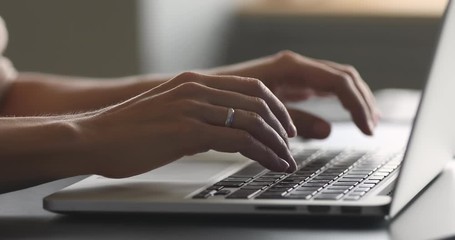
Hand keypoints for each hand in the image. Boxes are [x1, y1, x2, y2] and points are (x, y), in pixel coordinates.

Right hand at [77, 72, 297, 177]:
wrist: (93, 138)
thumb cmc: (127, 131)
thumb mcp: (169, 111)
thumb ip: (197, 112)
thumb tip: (224, 125)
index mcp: (195, 81)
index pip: (252, 87)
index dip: (275, 107)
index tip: (284, 126)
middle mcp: (197, 89)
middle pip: (259, 101)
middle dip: (283, 125)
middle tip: (290, 144)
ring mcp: (193, 108)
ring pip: (254, 120)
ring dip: (277, 142)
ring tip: (285, 160)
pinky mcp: (188, 131)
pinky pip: (239, 139)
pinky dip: (263, 153)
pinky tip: (271, 164)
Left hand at [212, 50, 379, 137]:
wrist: (206, 89)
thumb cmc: (229, 96)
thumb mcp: (265, 111)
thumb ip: (296, 120)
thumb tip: (327, 130)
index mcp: (292, 67)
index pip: (339, 82)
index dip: (357, 105)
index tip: (366, 127)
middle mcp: (297, 66)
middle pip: (344, 77)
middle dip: (362, 101)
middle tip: (371, 127)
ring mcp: (297, 73)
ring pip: (338, 80)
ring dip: (356, 100)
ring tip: (367, 122)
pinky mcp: (294, 82)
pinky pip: (326, 87)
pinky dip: (341, 100)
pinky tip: (346, 114)